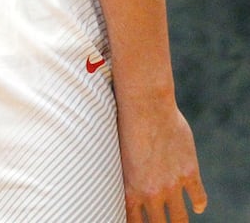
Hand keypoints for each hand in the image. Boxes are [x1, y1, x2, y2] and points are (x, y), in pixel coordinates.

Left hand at [119, 99, 206, 221]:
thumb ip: (125, 172)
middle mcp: (151, 191)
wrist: (144, 105)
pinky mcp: (189, 172)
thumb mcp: (117, 154)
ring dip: (178, 221)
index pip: (133, 220)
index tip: (139, 222)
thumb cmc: (123, 123)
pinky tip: (197, 207)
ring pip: (179, 218)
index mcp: (130, 188)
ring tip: (176, 220)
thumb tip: (125, 178)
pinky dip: (199, 204)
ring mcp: (172, 184)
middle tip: (158, 221)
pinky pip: (198, 198)